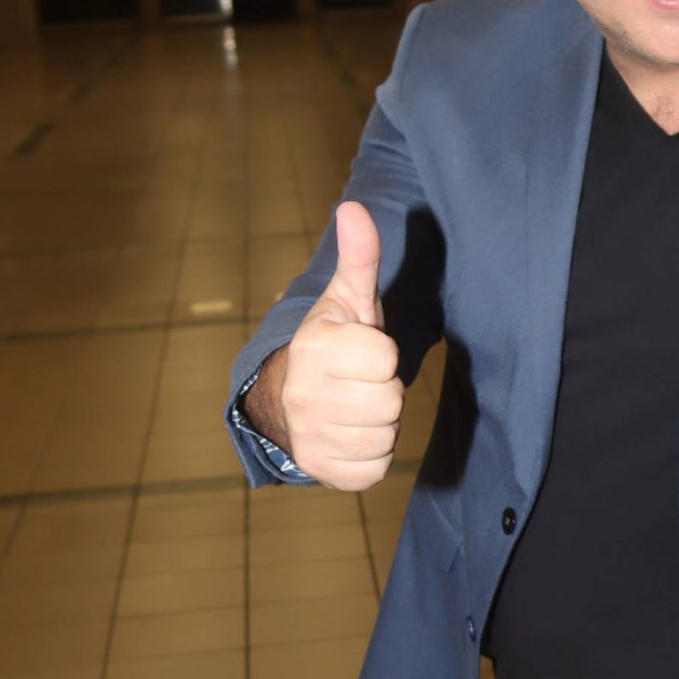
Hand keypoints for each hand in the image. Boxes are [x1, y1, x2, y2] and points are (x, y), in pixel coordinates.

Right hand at [278, 201, 403, 490]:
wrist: (288, 400)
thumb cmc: (334, 344)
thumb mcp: (347, 300)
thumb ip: (358, 258)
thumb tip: (354, 207)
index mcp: (314, 349)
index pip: (385, 358)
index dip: (383, 354)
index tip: (363, 351)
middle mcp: (305, 395)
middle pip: (390, 399)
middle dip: (385, 390)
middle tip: (363, 382)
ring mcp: (311, 437)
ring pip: (385, 435)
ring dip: (380, 422)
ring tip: (357, 406)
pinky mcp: (323, 470)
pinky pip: (375, 468)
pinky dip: (372, 455)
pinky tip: (353, 434)